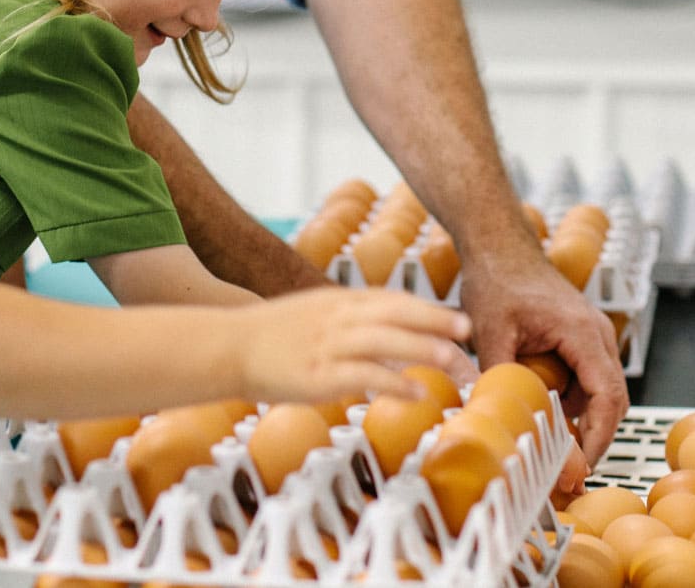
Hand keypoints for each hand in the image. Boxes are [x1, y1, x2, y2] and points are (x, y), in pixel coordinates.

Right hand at [237, 289, 471, 403]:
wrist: (227, 346)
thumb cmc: (270, 336)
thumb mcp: (312, 313)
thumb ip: (347, 319)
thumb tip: (383, 332)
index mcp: (337, 302)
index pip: (391, 300)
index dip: (427, 309)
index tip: (457, 320)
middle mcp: (338, 318)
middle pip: (396, 313)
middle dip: (435, 321)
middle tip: (468, 332)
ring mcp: (328, 345)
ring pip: (386, 340)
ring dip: (424, 349)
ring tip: (454, 362)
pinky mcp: (318, 374)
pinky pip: (364, 375)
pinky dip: (394, 383)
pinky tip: (416, 394)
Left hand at [460, 255, 628, 469]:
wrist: (498, 245)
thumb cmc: (498, 277)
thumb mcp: (489, 330)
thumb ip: (496, 374)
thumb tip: (492, 417)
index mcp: (583, 332)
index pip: (607, 397)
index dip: (598, 437)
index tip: (582, 465)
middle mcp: (596, 334)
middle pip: (612, 399)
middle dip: (593, 436)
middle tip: (569, 468)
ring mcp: (591, 335)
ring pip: (599, 391)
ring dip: (580, 418)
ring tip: (551, 444)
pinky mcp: (579, 338)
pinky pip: (585, 378)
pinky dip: (570, 399)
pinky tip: (543, 410)